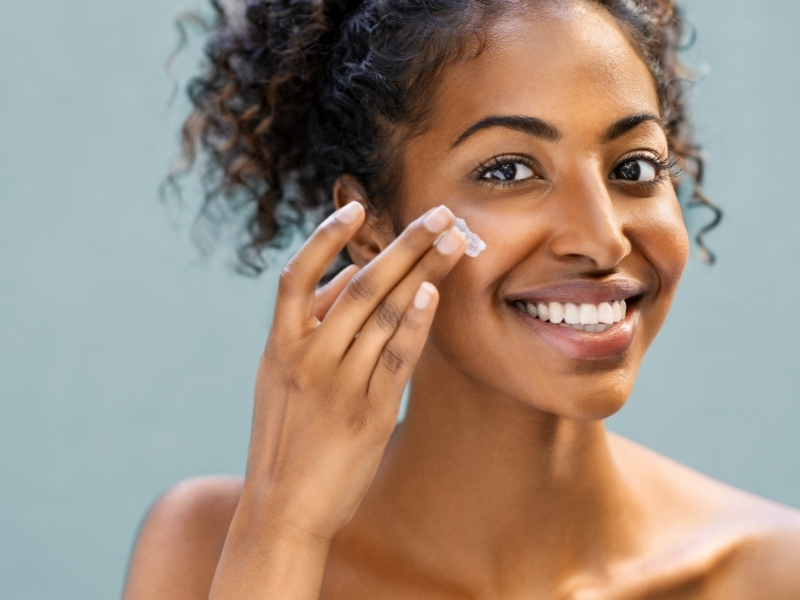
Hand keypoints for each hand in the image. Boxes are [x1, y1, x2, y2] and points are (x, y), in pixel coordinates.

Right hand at [210, 202, 466, 598]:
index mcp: (279, 346)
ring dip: (422, 272)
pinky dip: (414, 323)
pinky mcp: (367, 414)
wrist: (281, 511)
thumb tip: (344, 284)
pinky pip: (395, 359)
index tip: (357, 208)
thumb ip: (307, 332)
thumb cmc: (284, 441)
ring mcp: (337, 385)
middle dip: (403, 243)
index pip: (297, 276)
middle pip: (359, 284)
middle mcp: (306, 358)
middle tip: (439, 213)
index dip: (325, 238)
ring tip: (453, 241)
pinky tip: (433, 293)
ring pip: (382, 313)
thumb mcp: (278, 382)